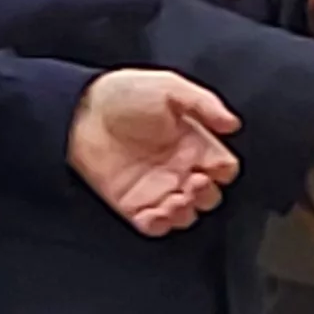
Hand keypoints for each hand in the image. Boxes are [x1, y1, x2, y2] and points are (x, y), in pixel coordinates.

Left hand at [66, 69, 240, 235]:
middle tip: (194, 181)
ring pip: (186, 215)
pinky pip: (154, 226)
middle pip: (210, 196)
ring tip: (176, 198)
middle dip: (208, 194)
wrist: (80, 111)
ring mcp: (157, 188)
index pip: (224, 168)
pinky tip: (159, 211)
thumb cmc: (124, 94)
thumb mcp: (170, 87)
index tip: (214, 167)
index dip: (223, 172)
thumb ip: (204, 104)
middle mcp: (179, 168)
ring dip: (186, 212)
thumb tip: (233, 124)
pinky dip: (161, 224)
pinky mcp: (133, 204)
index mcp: (194, 142)